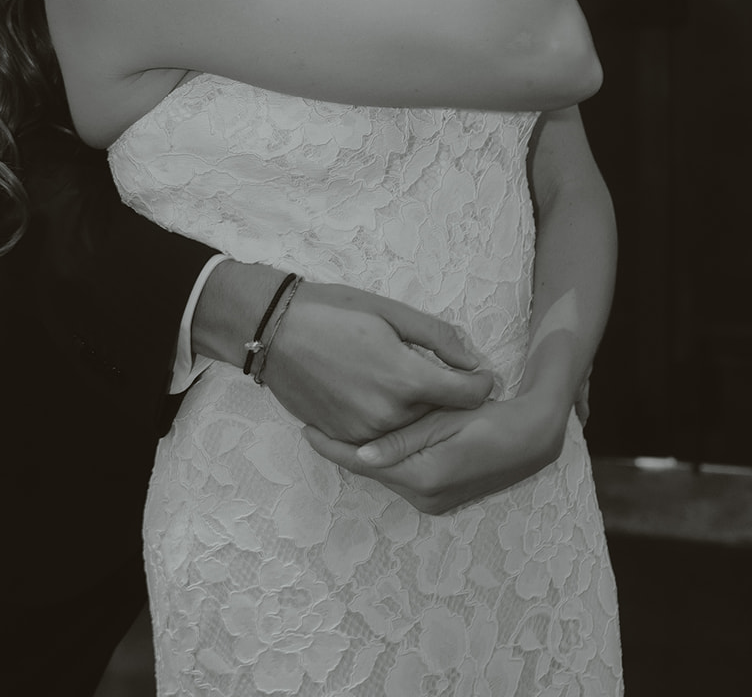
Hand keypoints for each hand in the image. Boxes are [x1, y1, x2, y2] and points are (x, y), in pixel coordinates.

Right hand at [260, 282, 494, 443]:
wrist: (271, 332)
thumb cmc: (331, 312)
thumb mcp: (389, 312)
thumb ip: (437, 337)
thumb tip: (472, 360)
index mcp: (405, 379)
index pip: (467, 395)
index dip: (480, 383)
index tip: (480, 374)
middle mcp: (389, 415)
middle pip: (441, 415)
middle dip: (448, 398)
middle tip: (444, 374)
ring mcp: (364, 433)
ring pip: (411, 429)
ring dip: (418, 412)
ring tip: (406, 383)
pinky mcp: (343, 439)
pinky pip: (382, 437)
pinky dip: (389, 420)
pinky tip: (377, 393)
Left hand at [303, 387, 568, 515]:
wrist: (532, 438)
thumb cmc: (491, 417)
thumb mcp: (446, 420)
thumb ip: (403, 439)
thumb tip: (360, 454)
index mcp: (423, 476)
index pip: (364, 463)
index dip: (332, 446)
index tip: (305, 428)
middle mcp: (424, 497)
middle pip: (370, 470)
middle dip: (342, 447)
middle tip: (313, 418)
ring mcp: (432, 501)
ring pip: (385, 472)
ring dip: (362, 452)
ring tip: (333, 424)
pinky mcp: (438, 497)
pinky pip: (400, 474)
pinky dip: (384, 457)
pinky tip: (370, 437)